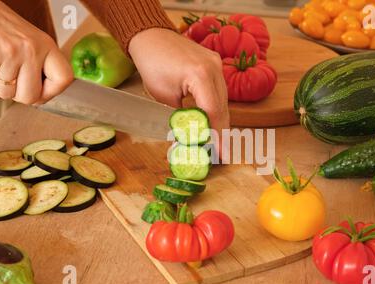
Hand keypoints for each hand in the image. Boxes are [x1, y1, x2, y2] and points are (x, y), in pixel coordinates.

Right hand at [0, 1, 72, 104]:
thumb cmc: (2, 27)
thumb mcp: (30, 41)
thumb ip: (40, 63)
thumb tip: (42, 96)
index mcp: (46, 44)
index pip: (64, 79)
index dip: (52, 92)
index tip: (41, 92)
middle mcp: (32, 49)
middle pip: (31, 96)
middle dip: (19, 94)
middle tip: (13, 80)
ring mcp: (12, 53)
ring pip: (8, 94)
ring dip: (1, 86)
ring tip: (0, 67)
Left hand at [129, 28, 229, 155]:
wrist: (151, 37)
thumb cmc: (152, 64)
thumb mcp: (164, 97)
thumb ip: (181, 118)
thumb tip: (190, 140)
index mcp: (201, 75)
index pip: (213, 112)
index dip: (217, 136)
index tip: (220, 154)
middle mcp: (215, 68)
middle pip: (223, 108)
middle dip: (221, 133)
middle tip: (220, 154)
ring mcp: (217, 64)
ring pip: (224, 100)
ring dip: (219, 121)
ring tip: (215, 142)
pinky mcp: (215, 64)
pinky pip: (220, 90)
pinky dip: (216, 107)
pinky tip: (212, 121)